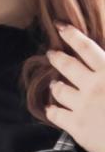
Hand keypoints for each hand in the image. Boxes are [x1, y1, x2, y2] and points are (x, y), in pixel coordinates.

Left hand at [46, 21, 104, 151]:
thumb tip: (101, 61)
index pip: (86, 47)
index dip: (71, 35)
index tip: (60, 26)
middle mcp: (93, 85)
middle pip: (67, 66)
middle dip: (56, 57)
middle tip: (51, 53)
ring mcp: (81, 105)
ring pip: (59, 89)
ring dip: (55, 85)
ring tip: (55, 83)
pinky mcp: (74, 125)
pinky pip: (54, 113)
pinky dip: (51, 109)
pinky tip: (50, 107)